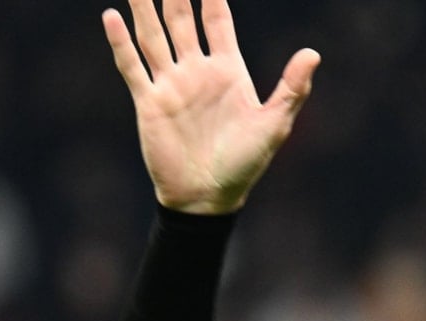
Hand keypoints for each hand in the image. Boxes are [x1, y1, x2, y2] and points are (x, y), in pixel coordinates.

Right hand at [102, 0, 319, 214]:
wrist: (208, 197)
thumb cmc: (246, 163)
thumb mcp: (274, 124)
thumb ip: (292, 88)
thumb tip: (313, 53)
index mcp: (228, 70)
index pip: (217, 20)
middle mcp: (197, 71)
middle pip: (181, 19)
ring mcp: (171, 84)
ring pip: (153, 35)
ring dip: (144, 7)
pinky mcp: (150, 103)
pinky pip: (133, 67)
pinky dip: (121, 43)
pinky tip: (112, 16)